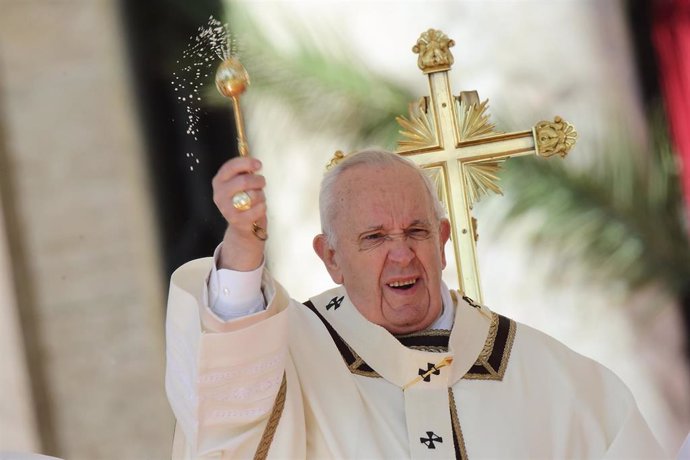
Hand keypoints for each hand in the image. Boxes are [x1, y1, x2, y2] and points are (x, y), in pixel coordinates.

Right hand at [212, 156, 266, 270]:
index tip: (259, 164)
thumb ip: (243, 173)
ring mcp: (226, 208)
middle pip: (244, 181)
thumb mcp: (238, 184)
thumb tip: (254, 164)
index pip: (231, 167)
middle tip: (262, 183)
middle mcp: (219, 194)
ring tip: (259, 198)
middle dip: (258, 180)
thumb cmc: (242, 199)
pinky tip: (260, 207)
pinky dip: (263, 207)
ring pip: (253, 195)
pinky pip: (258, 209)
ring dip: (261, 195)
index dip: (246, 163)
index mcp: (219, 181)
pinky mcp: (236, 220)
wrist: (241, 225)